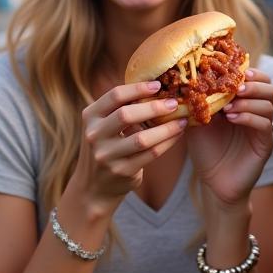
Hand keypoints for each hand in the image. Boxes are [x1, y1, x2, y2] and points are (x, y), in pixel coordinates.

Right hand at [73, 81, 187, 211]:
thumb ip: (121, 108)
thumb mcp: (104, 125)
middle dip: (154, 107)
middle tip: (174, 103)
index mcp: (90, 116)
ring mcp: (106, 155)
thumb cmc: (107, 146)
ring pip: (142, 138)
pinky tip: (177, 135)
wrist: (93, 187)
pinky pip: (151, 154)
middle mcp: (94, 135)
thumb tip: (157, 87)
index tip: (158, 85)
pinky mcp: (121, 171)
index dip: (138, 88)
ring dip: (166, 127)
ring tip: (182, 120)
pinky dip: (167, 142)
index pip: (114, 96)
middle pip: (126, 115)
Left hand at [187, 68, 272, 208]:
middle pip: (270, 88)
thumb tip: (192, 77)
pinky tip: (232, 118)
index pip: (257, 79)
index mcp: (245, 102)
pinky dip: (249, 117)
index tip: (233, 72)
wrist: (212, 181)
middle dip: (253, 84)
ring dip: (248, 101)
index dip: (249, 72)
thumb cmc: (206, 150)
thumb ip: (200, 100)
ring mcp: (264, 128)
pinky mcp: (266, 144)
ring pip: (269, 104)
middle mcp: (258, 113)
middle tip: (235, 88)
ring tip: (228, 107)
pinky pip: (265, 124)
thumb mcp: (198, 120)